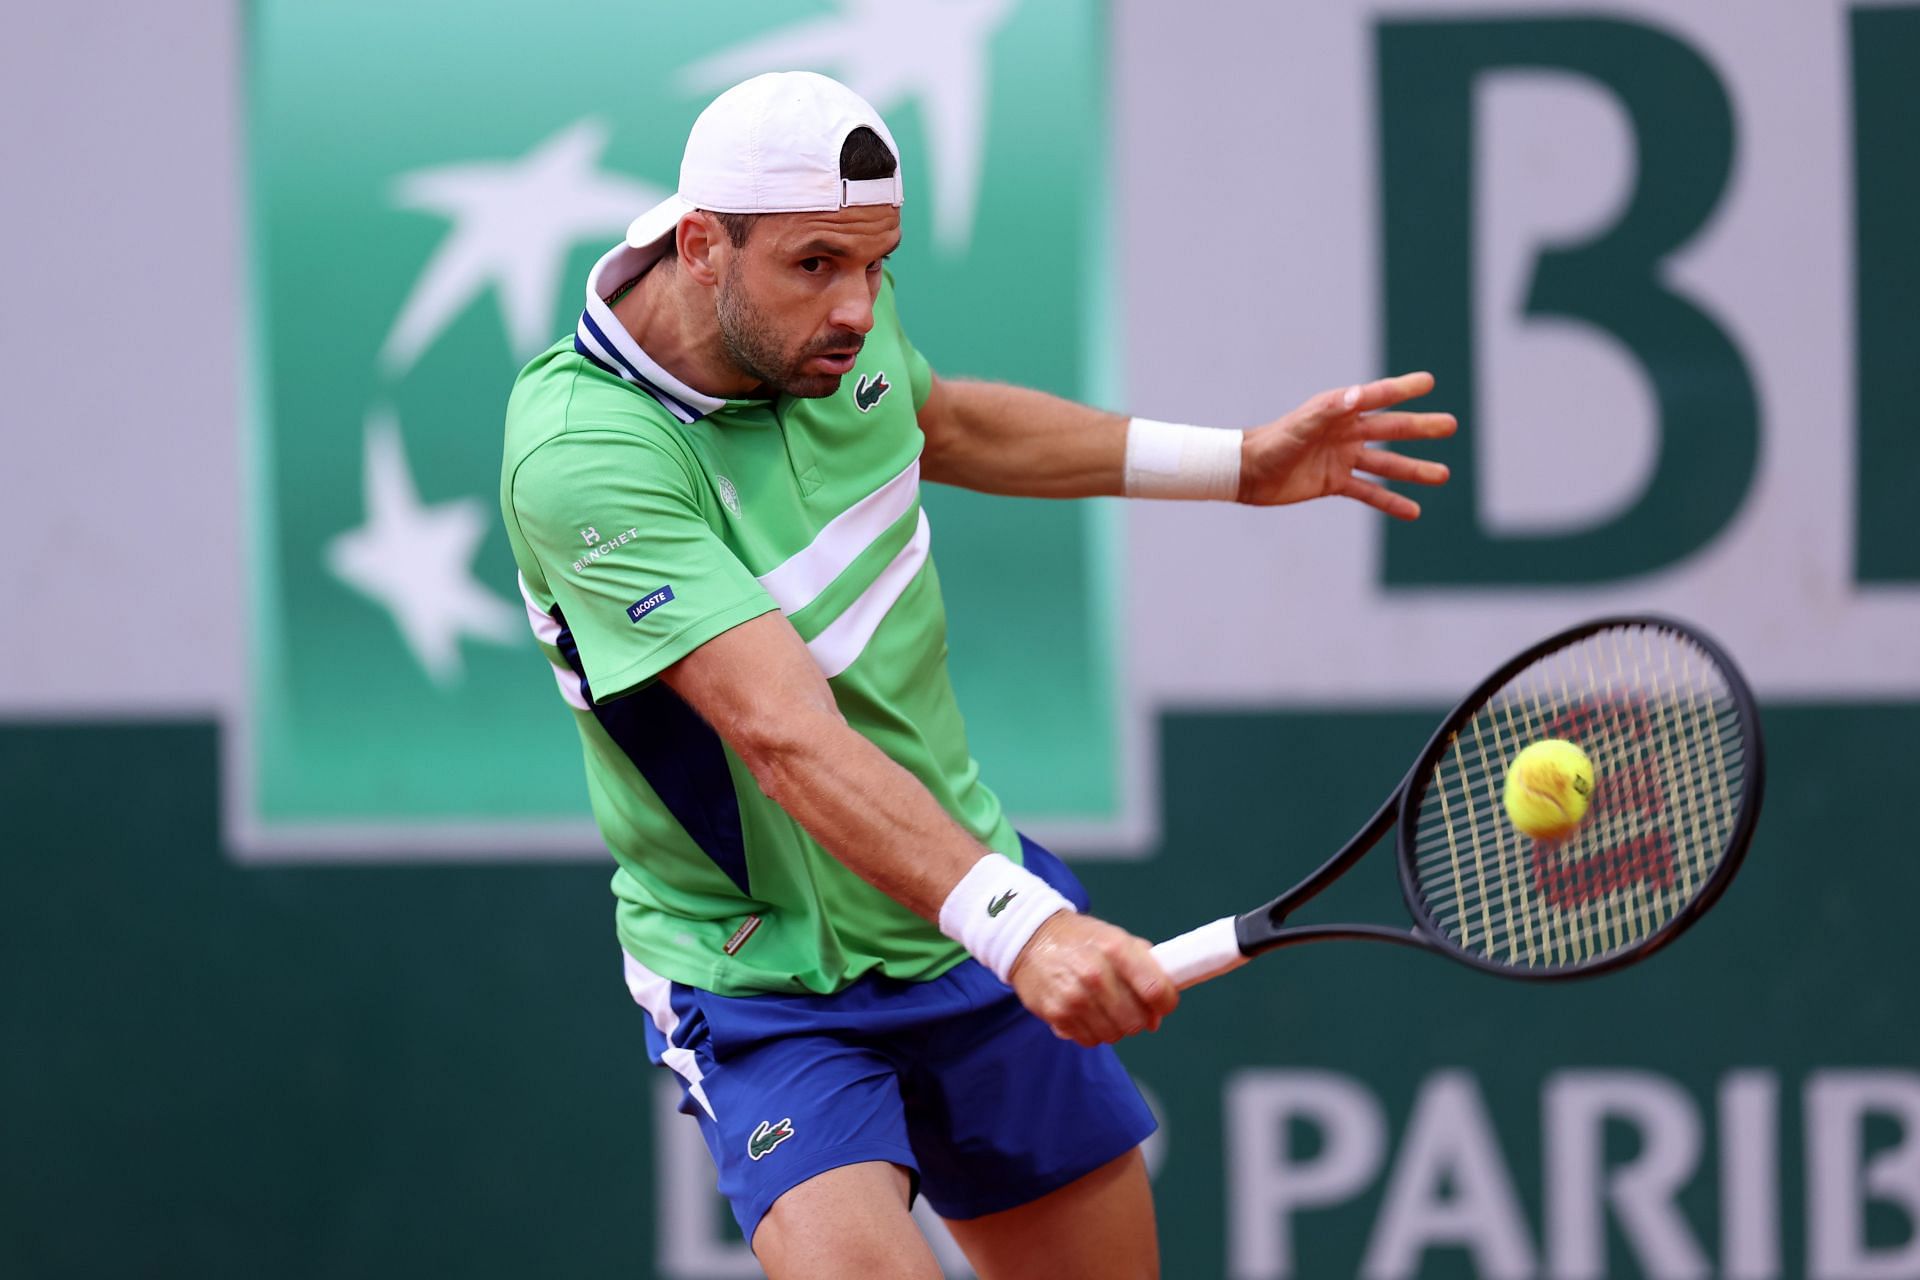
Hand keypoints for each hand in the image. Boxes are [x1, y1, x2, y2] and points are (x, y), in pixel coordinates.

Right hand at [1008, 912, 1178, 1046]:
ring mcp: (1075, 997)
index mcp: (1116, 949)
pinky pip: (1089, 1039)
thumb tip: (1160, 1007)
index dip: (1166, 1003)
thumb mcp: (1116, 937)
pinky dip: (1093, 1031)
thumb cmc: (1081, 939)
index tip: (1163, 1004)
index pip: (1155, 990)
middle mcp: (1096, 974)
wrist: (1030, 938)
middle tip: (1132, 1008)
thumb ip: (1144, 966)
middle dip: (1140, 1019)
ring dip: (1116, 1027)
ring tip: (1107, 1009)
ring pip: (1114, 1035)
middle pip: (1136, 1021)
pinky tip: (1087, 1013)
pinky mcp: (1057, 1014)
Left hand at [1237, 371, 1456, 518]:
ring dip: (1414, 470)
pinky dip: (1390, 501)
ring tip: (1443, 475)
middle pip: (1391, 429)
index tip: (1428, 382)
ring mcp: (1342, 458)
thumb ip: (1330, 410)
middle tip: (1451, 425)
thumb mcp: (1301, 425)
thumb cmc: (1272, 442)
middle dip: (1420, 428)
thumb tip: (1360, 394)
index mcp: (1339, 410)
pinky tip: (1413, 510)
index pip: (1378, 397)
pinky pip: (1368, 492)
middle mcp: (1345, 432)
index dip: (1402, 389)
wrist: (1247, 472)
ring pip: (1386, 464)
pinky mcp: (1334, 482)